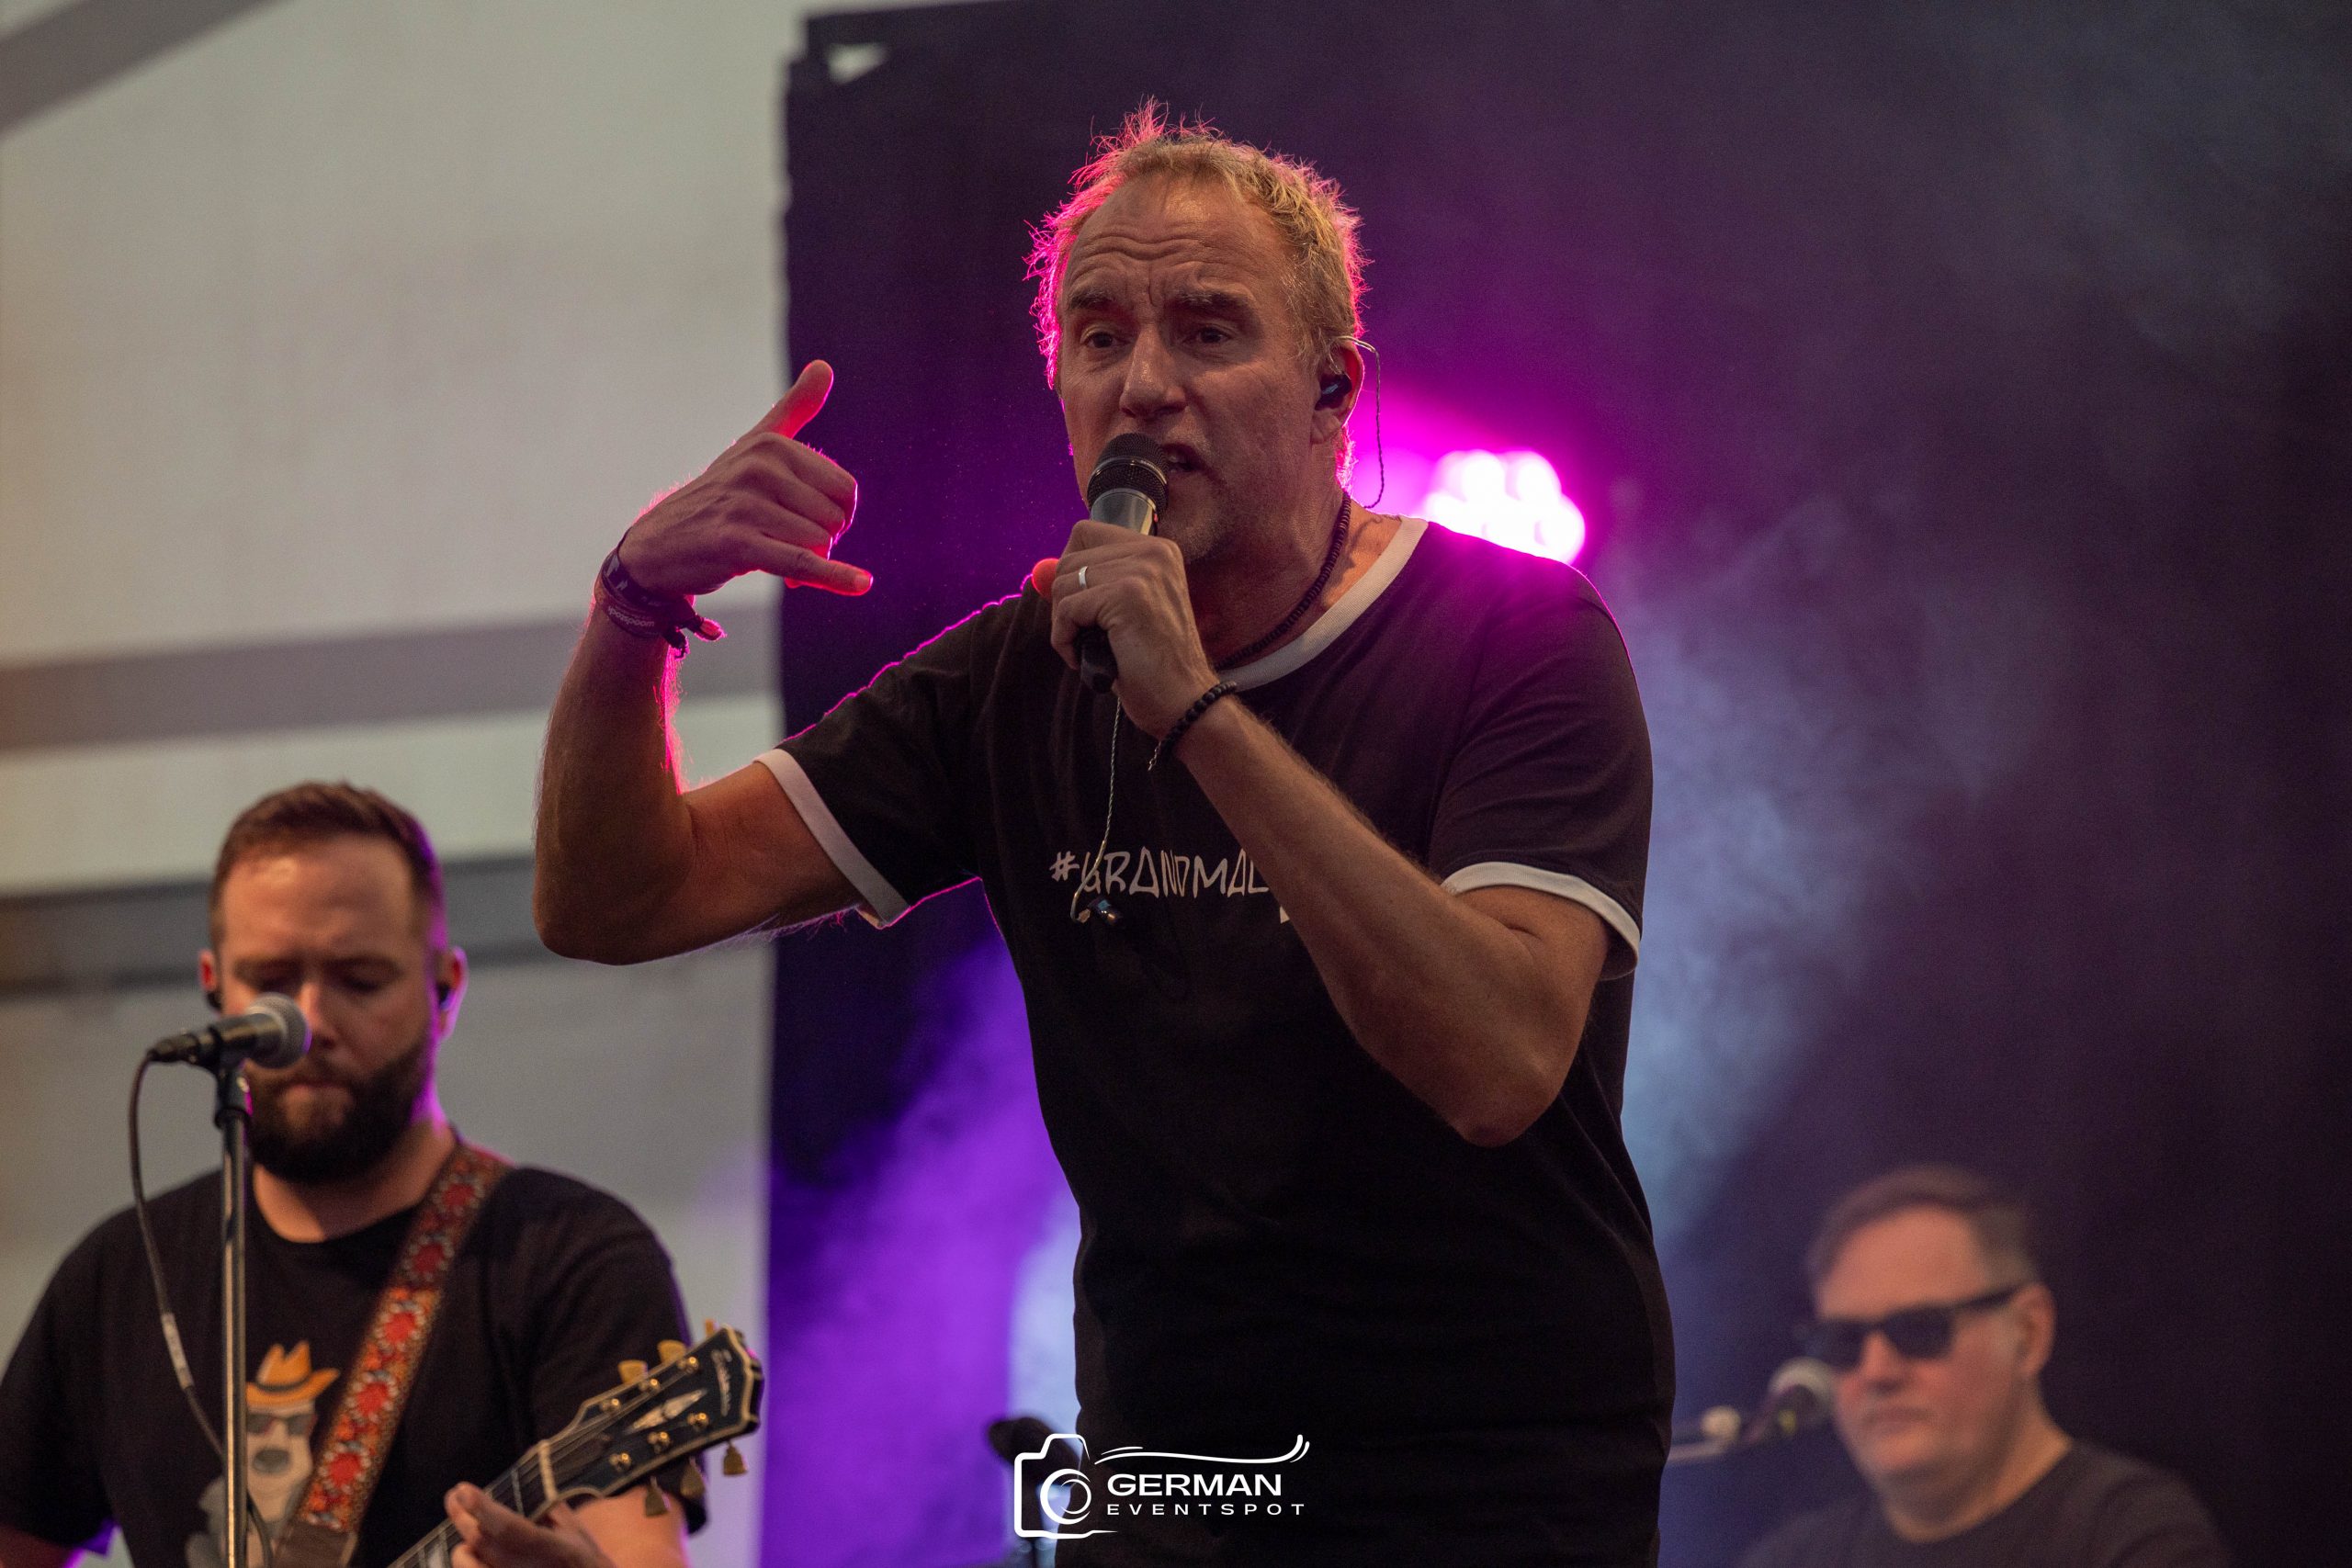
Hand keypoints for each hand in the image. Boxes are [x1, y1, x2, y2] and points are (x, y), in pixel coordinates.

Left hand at [446, 1484, 615, 1567]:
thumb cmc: (581, 1558)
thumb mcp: (573, 1527)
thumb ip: (547, 1500)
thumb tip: (529, 1459)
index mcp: (551, 1548)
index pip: (509, 1528)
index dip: (483, 1508)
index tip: (464, 1489)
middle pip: (482, 1543)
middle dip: (463, 1516)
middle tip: (455, 1495)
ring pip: (470, 1563)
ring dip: (463, 1541)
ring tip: (464, 1523)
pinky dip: (467, 1561)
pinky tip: (469, 1550)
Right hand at [617, 360, 866, 596]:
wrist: (658, 545)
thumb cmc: (718, 496)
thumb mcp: (754, 446)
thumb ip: (793, 409)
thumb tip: (825, 366)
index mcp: (771, 444)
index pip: (844, 489)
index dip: (838, 515)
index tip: (810, 523)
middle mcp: (759, 467)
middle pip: (835, 518)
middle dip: (823, 540)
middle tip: (789, 544)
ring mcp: (746, 504)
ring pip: (819, 542)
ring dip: (809, 563)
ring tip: (777, 559)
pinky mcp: (736, 542)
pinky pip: (801, 562)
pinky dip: (833, 576)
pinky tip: (861, 584)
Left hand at [1046, 520, 1219, 734]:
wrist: (1184, 701)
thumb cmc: (1151, 665)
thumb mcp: (1123, 611)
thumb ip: (1090, 583)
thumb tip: (1041, 571)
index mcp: (1157, 550)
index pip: (1085, 534)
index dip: (1070, 570)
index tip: (1081, 606)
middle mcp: (1153, 552)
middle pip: (1068, 559)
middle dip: (1064, 602)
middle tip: (1086, 636)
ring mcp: (1142, 570)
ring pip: (1063, 584)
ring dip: (1065, 624)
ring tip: (1091, 649)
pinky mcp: (1128, 594)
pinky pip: (1066, 609)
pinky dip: (1065, 639)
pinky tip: (1086, 658)